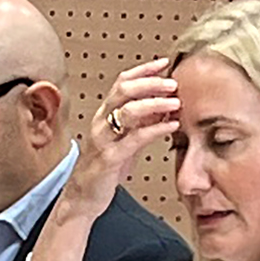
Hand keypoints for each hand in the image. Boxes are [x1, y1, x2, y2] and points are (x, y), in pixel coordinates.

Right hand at [62, 58, 183, 213]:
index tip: (164, 63)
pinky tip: (171, 126)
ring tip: (175, 103)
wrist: (83, 197)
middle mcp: (101, 122)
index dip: (143, 70)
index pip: (122, 82)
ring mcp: (104, 139)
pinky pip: (134, 139)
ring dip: (155, 103)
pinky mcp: (110, 158)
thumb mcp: (125, 139)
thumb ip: (141, 122)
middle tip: (173, 83)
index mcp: (105, 114)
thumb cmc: (105, 168)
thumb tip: (165, 106)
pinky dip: (156, 130)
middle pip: (124, 90)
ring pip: (128, 111)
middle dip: (151, 83)